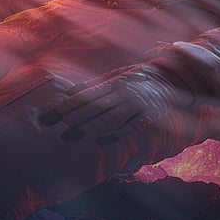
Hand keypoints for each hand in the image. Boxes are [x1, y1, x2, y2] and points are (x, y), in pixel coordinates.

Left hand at [39, 67, 191, 145]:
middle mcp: (124, 93)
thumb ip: (92, 86)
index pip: (85, 96)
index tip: (49, 116)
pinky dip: (114, 136)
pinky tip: (100, 142)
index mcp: (114, 82)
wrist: (170, 80)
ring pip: (110, 119)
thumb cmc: (136, 79)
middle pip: (95, 108)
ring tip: (72, 135)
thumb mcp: (114, 77)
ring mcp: (136, 105)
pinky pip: (129, 129)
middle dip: (74, 118)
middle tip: (57, 128)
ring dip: (90, 128)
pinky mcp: (148, 117)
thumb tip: (68, 93)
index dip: (66, 106)